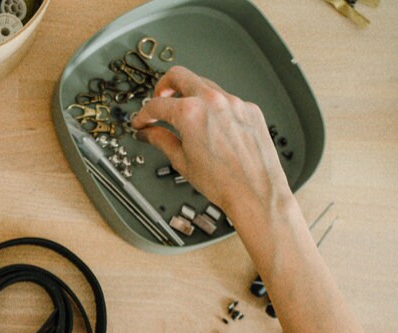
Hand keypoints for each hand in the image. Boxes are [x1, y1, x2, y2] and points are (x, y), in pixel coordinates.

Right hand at [132, 66, 293, 228]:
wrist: (255, 191)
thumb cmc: (222, 183)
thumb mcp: (182, 161)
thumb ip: (160, 140)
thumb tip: (148, 133)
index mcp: (191, 113)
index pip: (157, 104)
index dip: (143, 114)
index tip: (142, 121)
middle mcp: (213, 101)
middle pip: (179, 76)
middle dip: (163, 87)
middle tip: (160, 100)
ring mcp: (234, 102)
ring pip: (204, 85)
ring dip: (190, 96)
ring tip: (185, 117)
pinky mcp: (249, 108)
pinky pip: (225, 99)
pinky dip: (213, 108)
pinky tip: (211, 126)